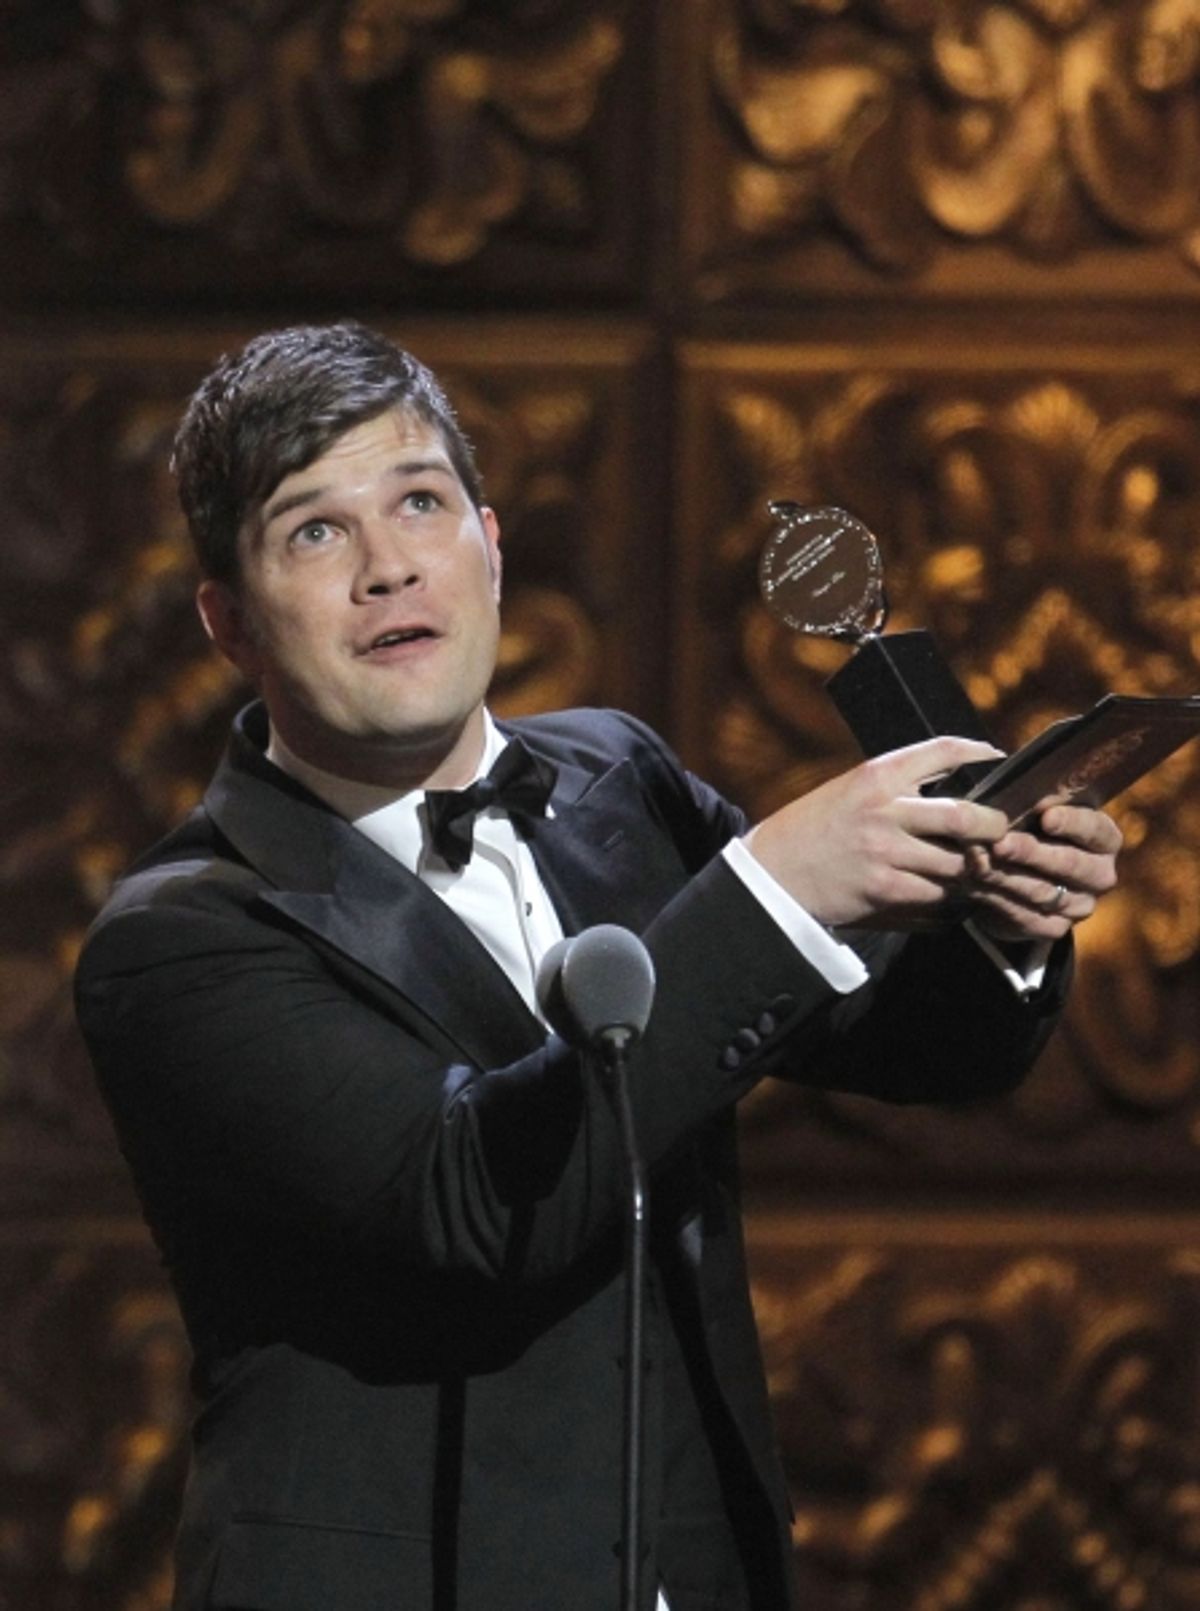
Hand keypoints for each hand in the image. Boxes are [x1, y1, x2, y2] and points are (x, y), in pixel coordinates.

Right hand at [747, 736, 1010, 928]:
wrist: (773, 871)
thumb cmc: (816, 827)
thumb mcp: (853, 788)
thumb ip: (900, 783)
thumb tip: (961, 780)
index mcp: (877, 776)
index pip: (944, 751)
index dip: (981, 752)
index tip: (998, 759)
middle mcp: (884, 812)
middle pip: (966, 817)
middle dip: (995, 826)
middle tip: (1002, 830)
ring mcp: (885, 855)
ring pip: (959, 864)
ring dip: (974, 868)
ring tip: (977, 866)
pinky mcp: (884, 892)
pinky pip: (938, 897)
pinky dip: (951, 896)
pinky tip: (948, 890)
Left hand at [962, 800, 1121, 942]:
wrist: (1016, 874)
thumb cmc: (1027, 826)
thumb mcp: (1033, 808)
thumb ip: (1032, 797)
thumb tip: (1010, 780)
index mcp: (1103, 838)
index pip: (1096, 830)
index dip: (1072, 823)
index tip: (1045, 815)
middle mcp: (1099, 874)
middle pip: (1070, 864)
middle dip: (1032, 852)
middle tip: (1001, 843)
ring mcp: (1079, 905)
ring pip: (1042, 891)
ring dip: (1006, 875)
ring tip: (976, 859)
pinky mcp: (1053, 927)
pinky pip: (1024, 916)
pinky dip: (995, 897)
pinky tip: (973, 882)